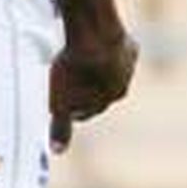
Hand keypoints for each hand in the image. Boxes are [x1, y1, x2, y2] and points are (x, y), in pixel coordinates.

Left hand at [49, 22, 137, 152]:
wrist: (95, 36)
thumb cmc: (76, 70)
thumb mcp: (61, 101)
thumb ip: (61, 127)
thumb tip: (57, 151)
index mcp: (106, 102)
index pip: (87, 111)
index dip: (72, 109)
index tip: (63, 105)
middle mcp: (122, 87)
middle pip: (102, 93)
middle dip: (88, 91)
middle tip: (71, 83)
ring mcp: (128, 66)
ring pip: (111, 72)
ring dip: (98, 70)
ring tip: (81, 63)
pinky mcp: (129, 46)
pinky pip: (117, 50)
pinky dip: (107, 49)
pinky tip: (95, 43)